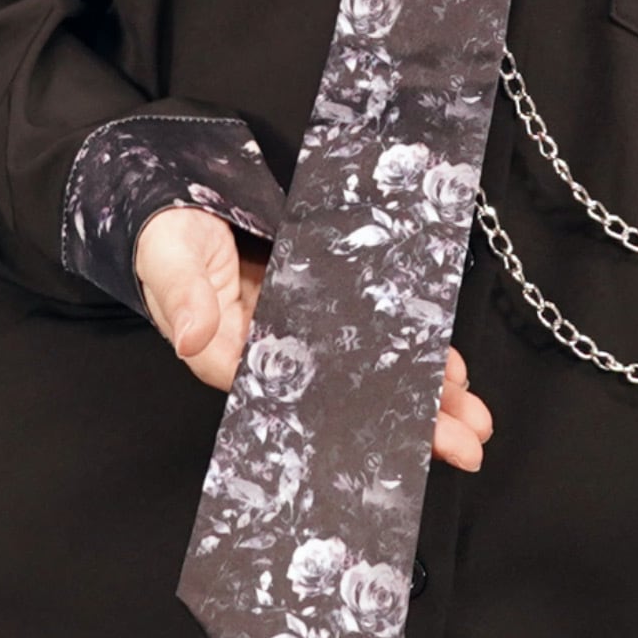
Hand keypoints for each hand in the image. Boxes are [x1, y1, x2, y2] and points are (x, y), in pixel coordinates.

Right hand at [130, 207, 494, 472]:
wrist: (171, 192)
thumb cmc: (164, 232)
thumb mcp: (168, 256)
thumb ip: (183, 296)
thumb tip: (190, 339)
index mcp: (232, 353)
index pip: (297, 397)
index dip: (348, 420)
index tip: (394, 440)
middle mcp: (275, 349)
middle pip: (346, 395)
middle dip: (408, 422)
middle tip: (462, 444)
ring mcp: (304, 325)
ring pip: (370, 370)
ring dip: (424, 394)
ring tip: (473, 420)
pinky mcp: (322, 296)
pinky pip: (373, 330)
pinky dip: (414, 348)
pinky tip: (452, 369)